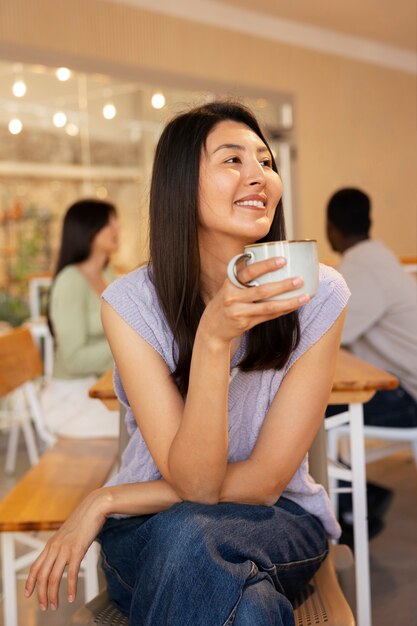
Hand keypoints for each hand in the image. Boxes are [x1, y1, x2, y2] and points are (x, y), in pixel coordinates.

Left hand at [24, 490, 106, 610]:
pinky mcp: (77, 550)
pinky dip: (70, 588)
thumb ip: (62, 545)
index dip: (30, 582)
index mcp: (51, 543)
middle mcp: (55, 547)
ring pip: (53, 577)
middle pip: (42, 576)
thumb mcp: (67, 533)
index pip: (35, 566)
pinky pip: (71, 573)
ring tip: (55, 606)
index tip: (28, 594)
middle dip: (41, 594)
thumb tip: (61, 556)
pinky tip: (72, 597)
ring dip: (53, 595)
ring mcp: (65, 548)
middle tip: (44, 606)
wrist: (94, 506)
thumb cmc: (84, 519)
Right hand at [201, 256, 307, 343]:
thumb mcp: (229, 286)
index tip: (283, 260)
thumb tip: (271, 264)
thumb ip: (244, 277)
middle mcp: (233, 297)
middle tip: (300, 279)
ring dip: (288, 302)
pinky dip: (282, 311)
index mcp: (230, 283)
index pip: (248, 271)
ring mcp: (239, 312)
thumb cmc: (225, 302)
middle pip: (261, 290)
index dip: (266, 265)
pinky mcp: (245, 323)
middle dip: (283, 285)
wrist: (211, 328)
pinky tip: (294, 306)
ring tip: (304, 296)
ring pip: (268, 306)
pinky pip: (268, 316)